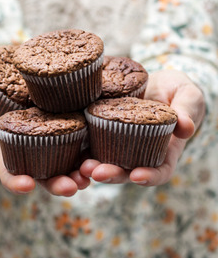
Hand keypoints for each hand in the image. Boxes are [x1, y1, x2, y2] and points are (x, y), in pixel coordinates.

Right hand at [0, 82, 89, 195]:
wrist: (17, 75)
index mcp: (10, 150)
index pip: (11, 172)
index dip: (17, 181)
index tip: (24, 185)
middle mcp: (36, 150)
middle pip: (47, 173)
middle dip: (58, 183)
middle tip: (70, 187)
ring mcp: (58, 138)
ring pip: (71, 162)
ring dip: (82, 171)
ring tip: (91, 173)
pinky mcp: (76, 122)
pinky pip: (88, 138)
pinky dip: (96, 146)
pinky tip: (104, 148)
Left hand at [80, 70, 204, 186]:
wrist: (157, 81)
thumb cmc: (177, 90)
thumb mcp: (188, 95)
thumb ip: (188, 110)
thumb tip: (186, 127)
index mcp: (165, 150)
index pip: (160, 170)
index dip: (150, 176)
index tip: (138, 176)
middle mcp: (140, 151)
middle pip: (126, 171)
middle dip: (112, 174)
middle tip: (97, 172)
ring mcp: (119, 142)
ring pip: (105, 160)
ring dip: (92, 167)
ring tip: (81, 165)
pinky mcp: (102, 129)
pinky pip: (91, 140)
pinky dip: (80, 146)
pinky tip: (69, 141)